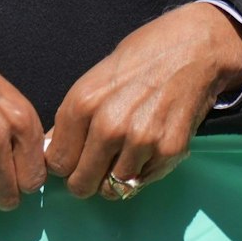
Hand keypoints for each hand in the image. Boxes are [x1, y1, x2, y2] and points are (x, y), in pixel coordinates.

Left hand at [46, 2, 241, 199]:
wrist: (190, 51)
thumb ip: (71, 119)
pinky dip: (140, 174)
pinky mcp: (170, 152)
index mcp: (82, 104)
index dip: (62, 165)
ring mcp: (141, 142)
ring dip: (113, 180)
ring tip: (119, 158)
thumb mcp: (91, 82)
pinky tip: (143, 152)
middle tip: (90, 172)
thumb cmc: (137, 62)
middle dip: (83, 182)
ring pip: (113, 189)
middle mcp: (109, 126)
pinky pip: (143, 182)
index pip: (57, 162)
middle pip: (81, 183)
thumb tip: (52, 150)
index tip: (70, 162)